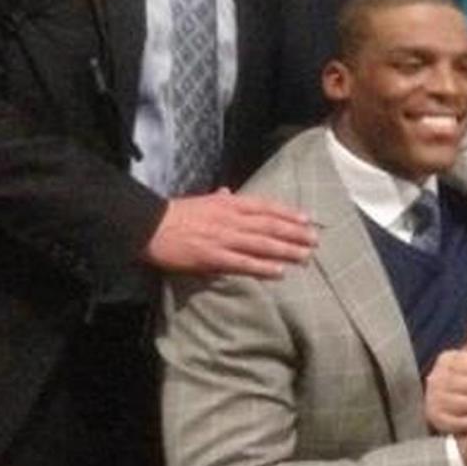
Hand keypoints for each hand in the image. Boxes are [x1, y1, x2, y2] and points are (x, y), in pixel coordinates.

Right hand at [143, 188, 313, 277]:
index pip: (267, 207)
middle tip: (315, 240)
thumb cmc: (178, 213)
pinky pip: (243, 263)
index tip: (308, 219)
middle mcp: (232, 219)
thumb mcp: (203, 200)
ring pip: (262, 244)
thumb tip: (230, 193)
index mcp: (230, 204)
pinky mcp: (213, 257)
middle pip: (270, 226)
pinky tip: (279, 272)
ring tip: (305, 257)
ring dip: (286, 251)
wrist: (151, 226)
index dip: (289, 213)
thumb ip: (221, 198)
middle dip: (295, 233)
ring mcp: (224, 238)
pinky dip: (263, 267)